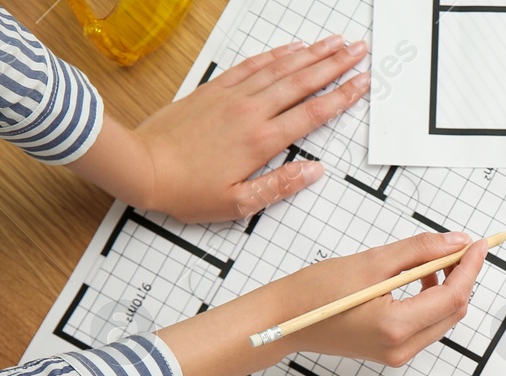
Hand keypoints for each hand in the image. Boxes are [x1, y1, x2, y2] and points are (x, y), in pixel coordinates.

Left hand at [73, 37, 369, 222]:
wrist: (142, 165)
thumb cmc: (188, 190)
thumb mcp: (238, 204)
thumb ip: (280, 186)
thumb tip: (314, 170)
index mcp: (262, 141)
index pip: (313, 113)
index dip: (342, 96)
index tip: (363, 82)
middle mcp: (251, 112)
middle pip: (302, 81)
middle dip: (334, 64)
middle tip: (358, 49)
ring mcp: (233, 96)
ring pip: (280, 68)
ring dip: (311, 53)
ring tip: (334, 42)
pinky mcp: (215, 90)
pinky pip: (252, 65)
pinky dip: (275, 55)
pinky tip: (291, 48)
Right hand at [159, 230, 486, 375]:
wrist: (283, 320)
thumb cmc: (315, 291)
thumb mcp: (370, 263)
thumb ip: (418, 251)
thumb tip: (456, 243)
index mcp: (397, 326)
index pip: (452, 296)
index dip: (470, 267)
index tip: (479, 244)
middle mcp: (402, 348)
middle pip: (453, 311)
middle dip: (462, 278)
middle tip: (459, 247)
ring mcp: (398, 354)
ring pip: (442, 320)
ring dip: (446, 289)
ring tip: (431, 261)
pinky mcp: (392, 352)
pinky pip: (425, 326)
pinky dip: (430, 302)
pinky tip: (416, 279)